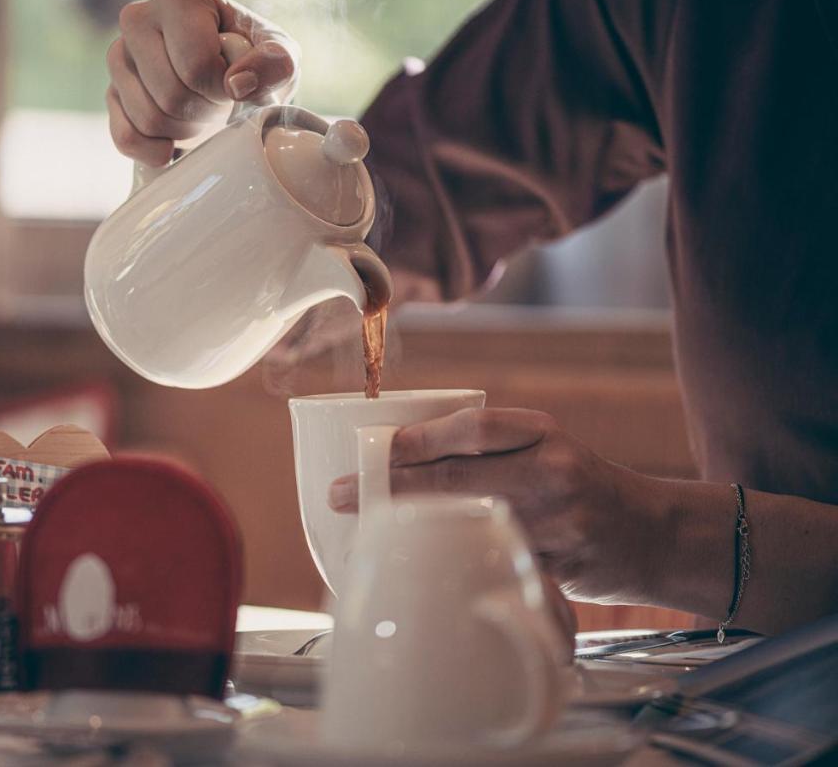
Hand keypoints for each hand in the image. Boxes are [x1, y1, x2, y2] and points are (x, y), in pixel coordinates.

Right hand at [107, 0, 299, 165]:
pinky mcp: (110, 94)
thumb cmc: (253, 61)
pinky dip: (155, 151)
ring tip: (200, 112)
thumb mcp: (280, 56)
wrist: (231, 81)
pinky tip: (174, 145)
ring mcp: (118, 58)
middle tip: (218, 102)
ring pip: (149, 119)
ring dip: (185, 130)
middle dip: (204, 111)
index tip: (235, 82)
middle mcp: (137, 19)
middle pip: (171, 95)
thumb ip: (276, 62)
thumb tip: (237, 83)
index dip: (222, 88)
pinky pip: (126, 138)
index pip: (195, 65)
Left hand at [328, 407, 664, 604]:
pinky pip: (495, 565)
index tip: (373, 450)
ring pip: (468, 526)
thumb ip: (487, 453)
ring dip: (411, 531)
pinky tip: (417, 568)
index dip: (418, 441)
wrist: (656, 532)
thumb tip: (399, 459)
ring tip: (364, 531)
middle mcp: (553, 471)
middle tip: (341, 493)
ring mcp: (558, 523)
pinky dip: (452, 565)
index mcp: (543, 433)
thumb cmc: (581, 486)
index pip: (472, 430)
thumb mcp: (545, 449)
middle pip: (457, 480)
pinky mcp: (560, 568)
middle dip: (391, 488)